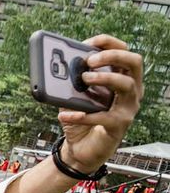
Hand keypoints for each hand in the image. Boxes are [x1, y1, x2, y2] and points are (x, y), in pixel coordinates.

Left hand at [58, 35, 142, 173]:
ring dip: (105, 78)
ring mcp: (127, 108)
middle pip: (134, 63)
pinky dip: (82, 115)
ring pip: (126, 85)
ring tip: (83, 79)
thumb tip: (58, 66)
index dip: (110, 44)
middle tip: (90, 60)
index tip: (91, 42)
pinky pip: (103, 117)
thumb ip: (70, 82)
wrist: (80, 150)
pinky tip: (65, 114)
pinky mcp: (118, 126)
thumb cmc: (81, 119)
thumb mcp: (73, 96)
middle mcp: (131, 91)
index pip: (125, 53)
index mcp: (122, 79)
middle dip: (113, 56)